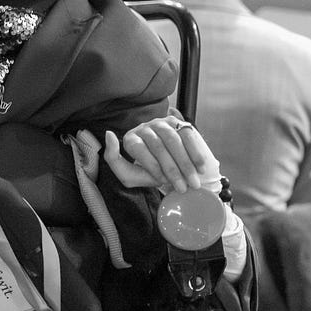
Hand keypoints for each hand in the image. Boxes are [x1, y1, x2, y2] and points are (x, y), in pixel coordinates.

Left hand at [103, 116, 220, 193]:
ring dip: (185, 164)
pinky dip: (195, 153)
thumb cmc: (149, 174)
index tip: (161, 182)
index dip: (152, 167)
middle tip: (182, 187)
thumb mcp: (128, 174)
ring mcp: (163, 123)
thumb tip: (109, 134)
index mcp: (130, 138)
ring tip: (193, 181)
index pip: (139, 148)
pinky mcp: (180, 123)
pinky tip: (200, 168)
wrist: (174, 171)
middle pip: (158, 146)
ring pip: (174, 141)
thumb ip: (113, 158)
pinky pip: (188, 136)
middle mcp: (145, 127)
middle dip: (172, 170)